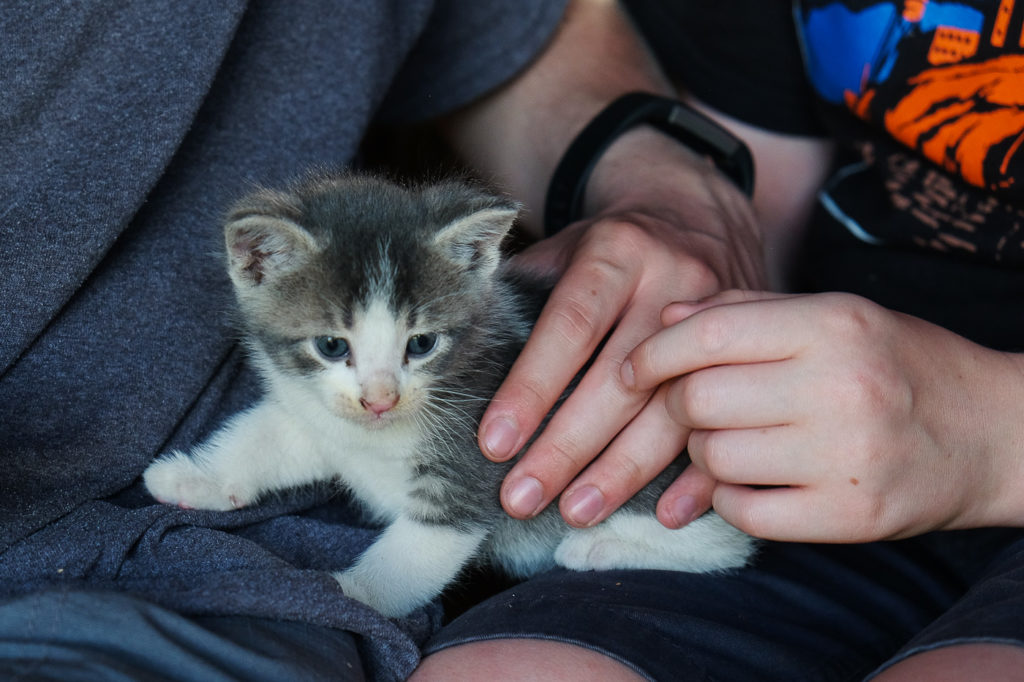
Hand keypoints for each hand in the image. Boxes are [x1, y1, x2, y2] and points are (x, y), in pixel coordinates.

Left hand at [478, 130, 765, 525]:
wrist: (701, 216)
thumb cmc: (614, 246)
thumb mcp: (568, 246)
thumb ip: (524, 294)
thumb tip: (467, 359)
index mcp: (617, 252)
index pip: (570, 327)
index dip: (532, 388)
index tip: (495, 443)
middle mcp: (672, 285)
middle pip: (618, 378)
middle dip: (566, 446)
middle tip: (521, 497)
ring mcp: (718, 324)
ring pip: (671, 408)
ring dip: (622, 470)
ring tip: (576, 511)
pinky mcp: (750, 355)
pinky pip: (728, 423)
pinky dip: (698, 475)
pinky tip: (663, 515)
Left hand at [623, 289, 1023, 541]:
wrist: (994, 432)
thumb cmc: (900, 364)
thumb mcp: (834, 316)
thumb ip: (746, 311)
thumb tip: (666, 317)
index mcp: (831, 324)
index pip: (709, 335)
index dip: (654, 354)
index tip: (633, 370)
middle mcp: (839, 385)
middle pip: (699, 400)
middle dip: (678, 407)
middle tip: (693, 411)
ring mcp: (846, 456)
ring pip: (714, 458)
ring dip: (704, 454)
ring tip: (732, 443)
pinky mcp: (851, 516)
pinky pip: (745, 513)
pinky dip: (730, 501)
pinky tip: (752, 483)